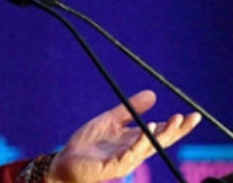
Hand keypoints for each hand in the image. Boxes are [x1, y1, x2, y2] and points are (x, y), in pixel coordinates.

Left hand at [49, 90, 200, 182]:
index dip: (177, 126)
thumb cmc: (90, 143)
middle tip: (188, 117)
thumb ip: (129, 109)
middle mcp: (134, 152)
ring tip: (172, 121)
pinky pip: (128, 155)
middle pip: (160, 141)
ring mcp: (125, 160)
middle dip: (176, 130)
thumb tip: (153, 94)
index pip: (161, 133)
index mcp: (135, 141)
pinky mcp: (112, 166)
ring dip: (159, 134)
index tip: (193, 115)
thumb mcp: (111, 120)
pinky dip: (138, 144)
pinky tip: (145, 131)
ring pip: (147, 148)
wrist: (67, 159)